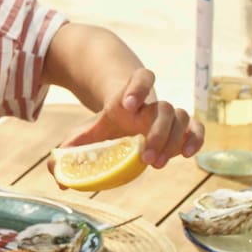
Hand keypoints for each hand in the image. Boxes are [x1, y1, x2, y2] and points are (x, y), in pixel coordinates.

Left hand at [62, 66, 201, 168]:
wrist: (127, 113)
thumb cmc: (107, 125)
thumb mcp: (86, 133)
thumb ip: (70, 151)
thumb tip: (55, 174)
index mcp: (128, 97)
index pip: (142, 77)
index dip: (137, 87)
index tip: (126, 104)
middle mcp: (151, 103)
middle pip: (163, 107)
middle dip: (156, 133)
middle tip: (144, 158)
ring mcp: (168, 114)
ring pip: (181, 117)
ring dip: (171, 141)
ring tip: (155, 163)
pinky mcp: (180, 127)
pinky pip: (196, 127)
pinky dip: (195, 138)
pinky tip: (187, 154)